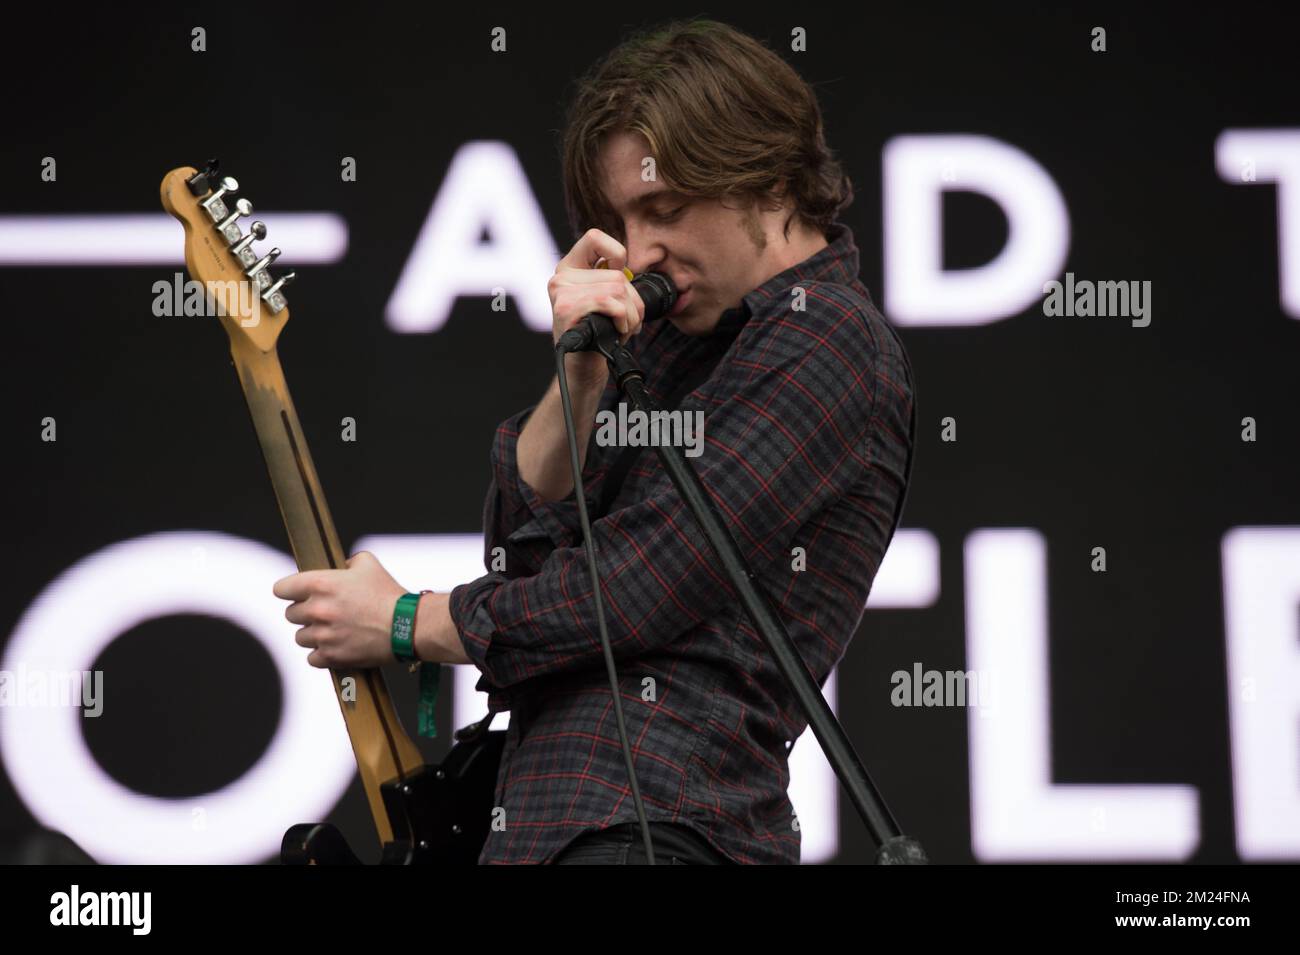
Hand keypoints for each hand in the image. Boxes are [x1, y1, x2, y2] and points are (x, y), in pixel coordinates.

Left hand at [273, 550, 405, 668]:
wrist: (407, 625)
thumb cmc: (389, 594)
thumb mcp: (369, 565)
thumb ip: (348, 562)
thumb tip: (340, 567)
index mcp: (321, 584)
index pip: (281, 589)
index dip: (289, 590)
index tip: (295, 594)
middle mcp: (317, 610)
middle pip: (290, 615)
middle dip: (304, 613)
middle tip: (323, 612)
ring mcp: (323, 635)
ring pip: (300, 637)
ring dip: (312, 634)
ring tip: (331, 631)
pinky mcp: (332, 656)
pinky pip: (312, 658)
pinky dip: (321, 654)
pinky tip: (334, 646)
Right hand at [548, 228, 645, 384]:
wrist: (582, 371)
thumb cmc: (598, 336)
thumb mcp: (604, 301)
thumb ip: (610, 278)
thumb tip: (628, 268)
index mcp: (569, 269)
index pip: (594, 237)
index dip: (617, 254)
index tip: (620, 278)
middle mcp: (560, 278)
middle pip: (617, 274)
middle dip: (633, 303)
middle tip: (627, 322)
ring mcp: (561, 293)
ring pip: (617, 289)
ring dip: (630, 316)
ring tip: (621, 329)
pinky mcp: (566, 310)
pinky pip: (610, 303)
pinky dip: (623, 320)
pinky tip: (616, 332)